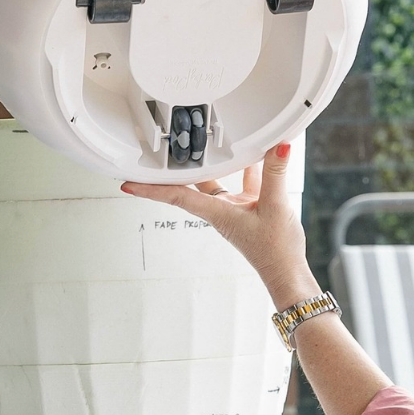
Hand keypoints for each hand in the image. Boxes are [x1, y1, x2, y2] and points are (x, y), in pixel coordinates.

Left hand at [121, 144, 317, 308]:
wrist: (286, 272)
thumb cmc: (276, 250)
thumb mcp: (276, 207)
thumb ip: (275, 174)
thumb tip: (279, 147)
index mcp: (217, 213)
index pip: (177, 197)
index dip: (151, 190)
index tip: (126, 183)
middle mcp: (220, 211)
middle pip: (189, 186)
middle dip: (173, 170)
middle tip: (156, 153)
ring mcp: (234, 210)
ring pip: (216, 181)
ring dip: (210, 163)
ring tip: (202, 142)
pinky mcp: (250, 209)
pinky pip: (243, 183)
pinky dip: (248, 168)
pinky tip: (257, 154)